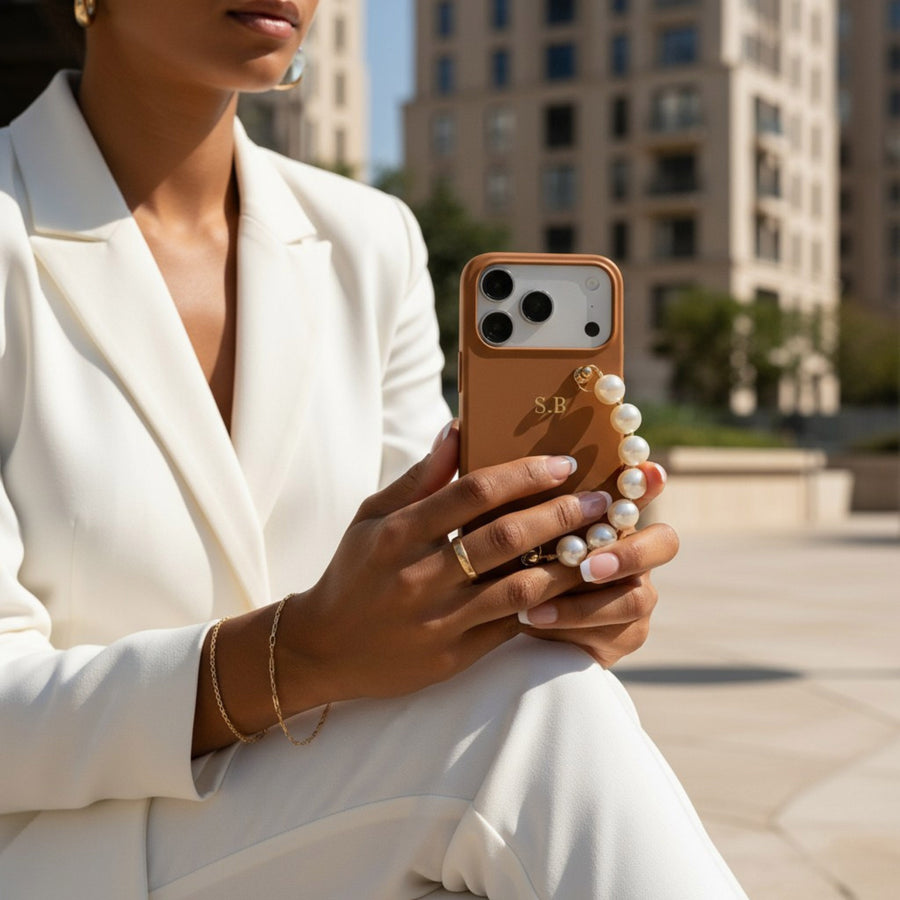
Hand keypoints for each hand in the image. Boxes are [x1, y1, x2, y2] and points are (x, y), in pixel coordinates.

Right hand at [273, 423, 631, 713]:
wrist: (323, 649)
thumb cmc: (354, 571)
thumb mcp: (372, 517)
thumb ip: (418, 478)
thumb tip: (458, 429)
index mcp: (398, 534)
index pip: (472, 493)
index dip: (523, 475)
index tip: (562, 464)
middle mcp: (418, 576)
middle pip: (503, 537)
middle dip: (559, 515)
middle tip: (599, 501)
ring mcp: (437, 620)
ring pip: (518, 588)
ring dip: (566, 564)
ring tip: (599, 544)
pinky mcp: (453, 656)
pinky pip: (512, 627)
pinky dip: (546, 605)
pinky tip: (572, 587)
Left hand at [518, 462, 678, 667]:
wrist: (505, 621)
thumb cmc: (507, 559)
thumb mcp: (510, 529)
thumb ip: (521, 502)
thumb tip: (498, 446)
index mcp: (610, 518)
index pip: (642, 493)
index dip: (648, 483)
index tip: (649, 473)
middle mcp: (634, 553)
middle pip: (664, 543)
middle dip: (628, 553)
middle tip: (586, 566)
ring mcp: (635, 595)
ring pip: (638, 597)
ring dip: (584, 600)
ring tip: (534, 603)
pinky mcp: (627, 634)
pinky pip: (610, 631)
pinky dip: (567, 623)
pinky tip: (530, 619)